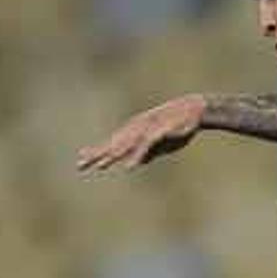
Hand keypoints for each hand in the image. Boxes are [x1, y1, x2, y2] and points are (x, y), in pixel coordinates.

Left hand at [77, 95, 206, 172]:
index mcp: (136, 132)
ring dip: (112, 156)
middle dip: (97, 155)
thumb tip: (134, 163)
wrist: (196, 110)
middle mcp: (136, 130)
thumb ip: (147, 153)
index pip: (112, 144)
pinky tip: (129, 167)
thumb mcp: (161, 144)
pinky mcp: (159, 132)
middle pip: (114, 145)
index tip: (80, 159)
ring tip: (100, 166)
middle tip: (80, 166)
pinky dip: (136, 156)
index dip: (96, 151)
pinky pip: (144, 146)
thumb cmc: (179, 126)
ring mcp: (146, 130)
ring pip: (126, 145)